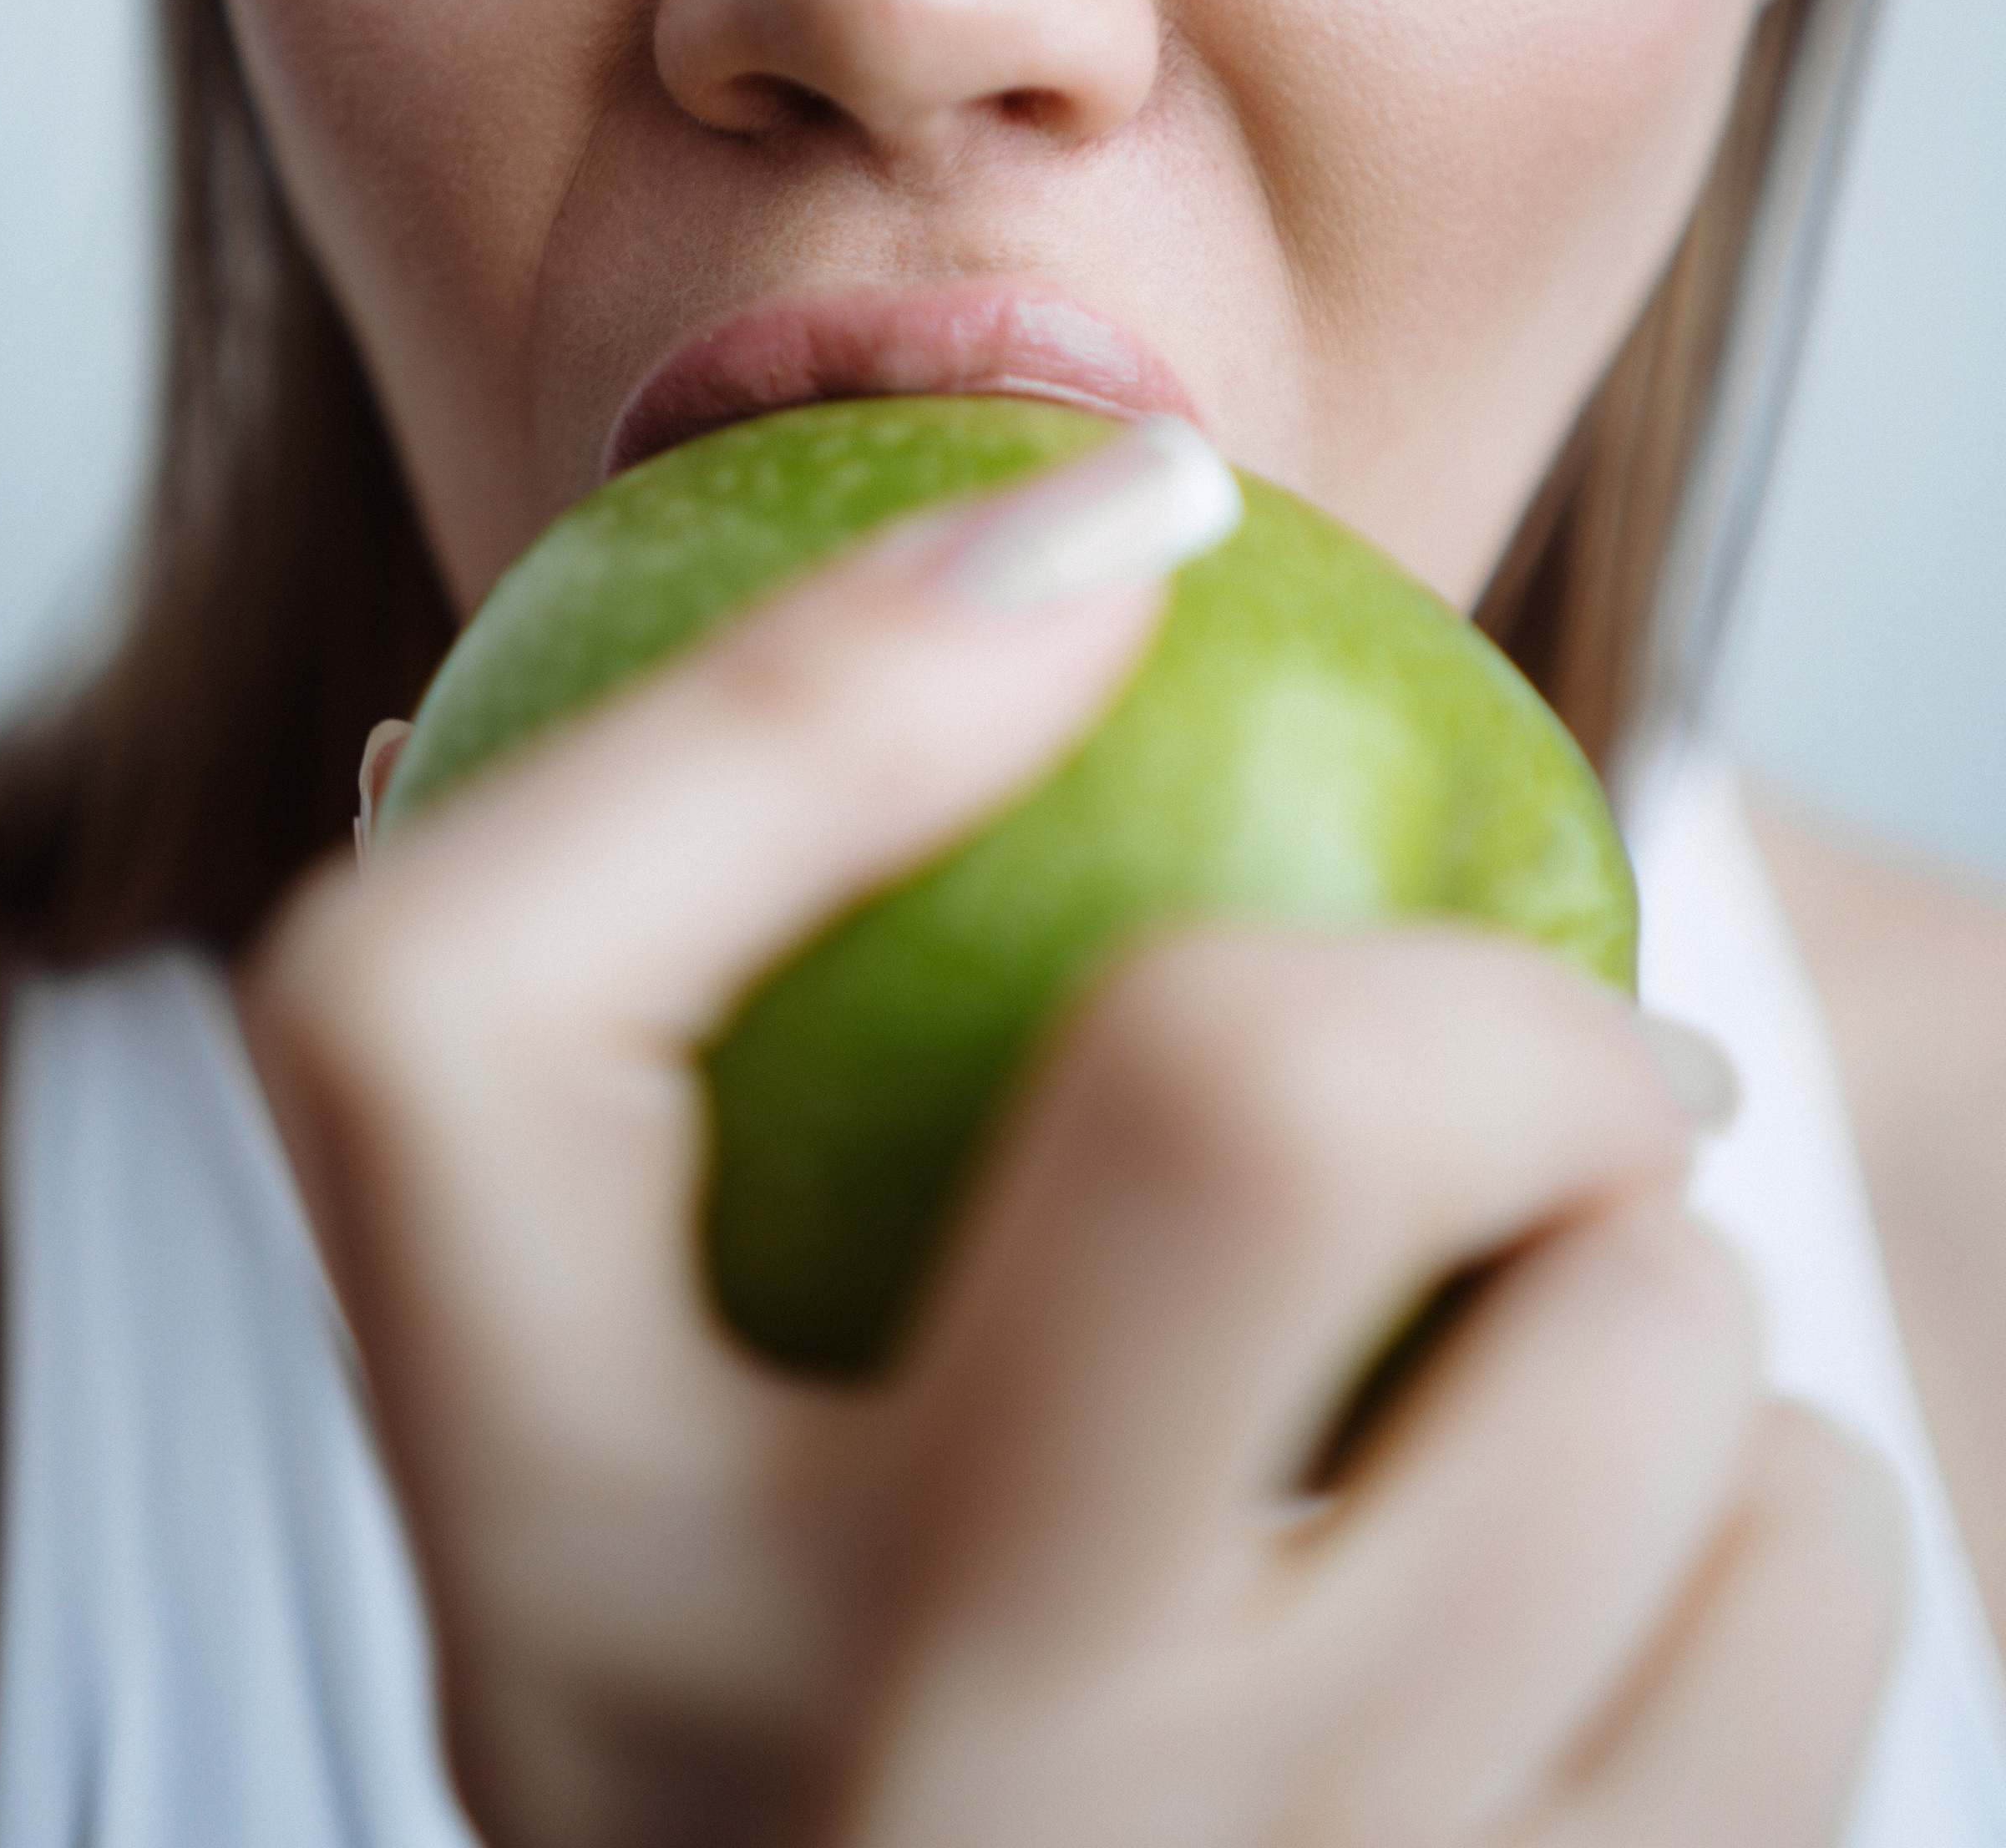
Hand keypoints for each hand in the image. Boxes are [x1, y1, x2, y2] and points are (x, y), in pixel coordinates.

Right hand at [241, 452, 1900, 1847]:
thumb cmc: (812, 1608)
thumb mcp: (621, 1355)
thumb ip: (677, 972)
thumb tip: (990, 561)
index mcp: (532, 1565)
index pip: (452, 1019)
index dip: (794, 690)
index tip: (1112, 534)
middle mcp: (808, 1786)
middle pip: (1239, 1123)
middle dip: (1474, 1000)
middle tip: (1523, 1045)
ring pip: (1628, 1381)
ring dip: (1646, 1260)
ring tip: (1537, 1319)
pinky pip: (1803, 1594)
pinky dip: (1770, 1493)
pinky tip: (1615, 1538)